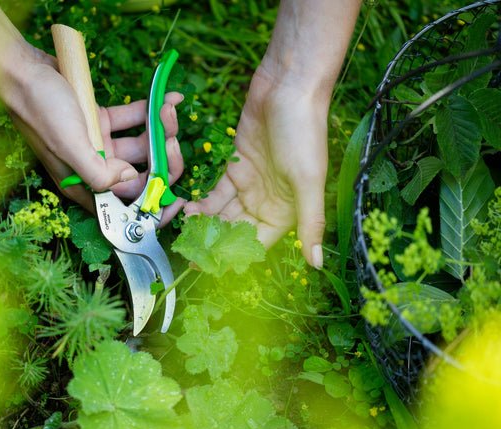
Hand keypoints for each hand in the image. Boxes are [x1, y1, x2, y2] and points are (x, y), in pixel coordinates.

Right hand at [3, 48, 184, 226]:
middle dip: (162, 159)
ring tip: (168, 108)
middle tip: (172, 139)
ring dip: (160, 129)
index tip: (176, 200)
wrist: (22, 69)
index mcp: (83, 184)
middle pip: (140, 175)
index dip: (152, 206)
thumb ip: (98, 172)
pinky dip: (152, 109)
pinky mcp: (102, 120)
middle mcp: (93, 168)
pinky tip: (168, 96)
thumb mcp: (69, 145)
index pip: (124, 205)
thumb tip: (129, 178)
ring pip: (141, 145)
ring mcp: (100, 144)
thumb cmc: (40, 108)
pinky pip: (134, 119)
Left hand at [184, 69, 326, 267]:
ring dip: (205, 224)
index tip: (210, 265)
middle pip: (236, 232)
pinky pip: (216, 193)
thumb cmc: (304, 133)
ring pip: (222, 215)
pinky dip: (202, 202)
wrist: (288, 87)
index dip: (234, 257)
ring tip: (186, 229)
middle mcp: (268, 203)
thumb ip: (311, 223)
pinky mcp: (235, 167)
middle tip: (189, 251)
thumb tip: (317, 264)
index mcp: (287, 212)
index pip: (257, 244)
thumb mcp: (309, 181)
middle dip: (213, 242)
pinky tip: (188, 208)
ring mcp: (250, 185)